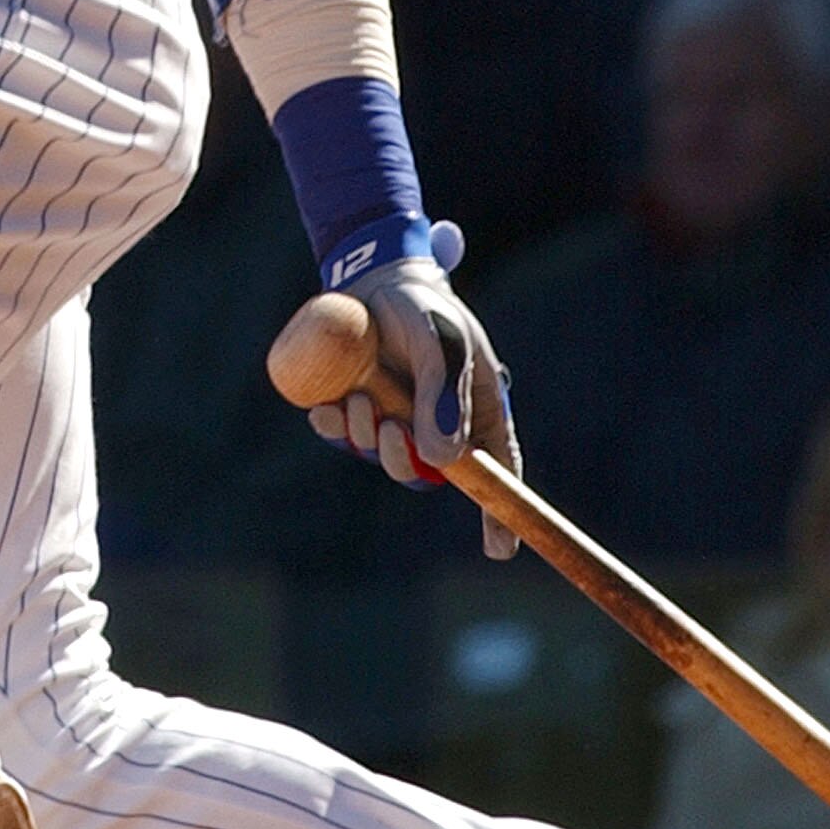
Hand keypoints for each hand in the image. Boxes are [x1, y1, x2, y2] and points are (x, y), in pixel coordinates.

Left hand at [307, 227, 521, 558]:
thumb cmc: (424, 309)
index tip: (499, 548)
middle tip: (388, 429)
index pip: (498, 472)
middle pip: (425, 474)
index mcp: (476, 413)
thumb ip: (442, 395)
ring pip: (380, 456)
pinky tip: (329, 406)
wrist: (377, 281)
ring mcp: (393, 421)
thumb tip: (444, 460)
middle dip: (402, 461)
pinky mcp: (356, 410)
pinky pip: (343, 438)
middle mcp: (436, 426)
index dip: (500, 513)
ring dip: (365, 435)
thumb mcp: (442, 341)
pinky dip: (335, 427)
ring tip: (360, 392)